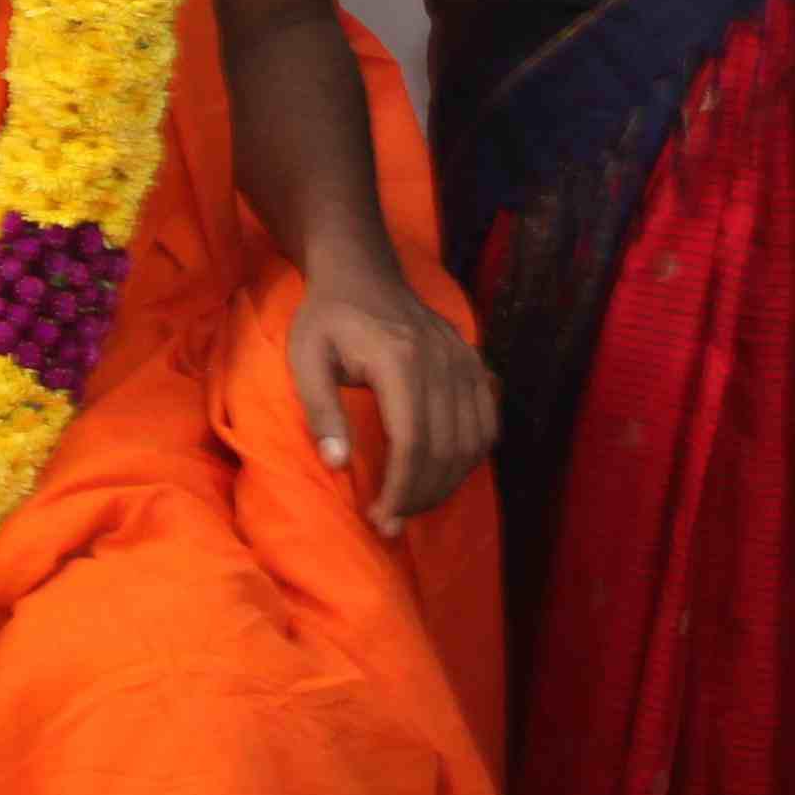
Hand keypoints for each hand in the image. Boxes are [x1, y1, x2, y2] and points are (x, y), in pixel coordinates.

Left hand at [287, 269, 496, 535]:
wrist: (363, 272)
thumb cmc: (328, 318)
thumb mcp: (306, 359)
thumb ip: (321, 411)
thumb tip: (337, 463)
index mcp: (400, 359)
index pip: (413, 441)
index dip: (402, 488)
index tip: (383, 519)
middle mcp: (443, 361)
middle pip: (447, 448)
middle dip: (423, 495)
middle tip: (394, 522)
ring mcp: (465, 360)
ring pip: (473, 440)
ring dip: (448, 482)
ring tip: (415, 503)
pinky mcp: (475, 363)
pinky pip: (488, 421)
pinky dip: (472, 456)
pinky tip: (445, 473)